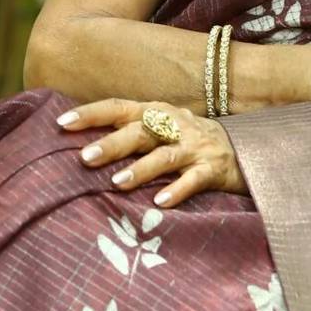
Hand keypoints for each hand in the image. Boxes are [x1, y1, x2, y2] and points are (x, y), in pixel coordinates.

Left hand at [62, 99, 247, 208]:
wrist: (248, 150)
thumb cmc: (190, 143)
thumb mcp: (161, 130)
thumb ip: (129, 134)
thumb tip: (82, 146)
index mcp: (156, 113)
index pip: (118, 108)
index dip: (91, 114)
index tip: (62, 123)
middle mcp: (174, 126)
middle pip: (140, 132)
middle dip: (112, 144)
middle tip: (84, 158)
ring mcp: (195, 148)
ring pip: (164, 156)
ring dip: (140, 169)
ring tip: (116, 183)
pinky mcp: (213, 170)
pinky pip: (193, 180)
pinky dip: (177, 190)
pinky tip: (160, 202)